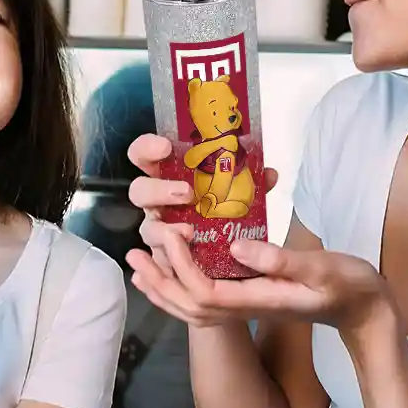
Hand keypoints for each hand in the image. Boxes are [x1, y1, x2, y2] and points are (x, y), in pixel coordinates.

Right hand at [127, 134, 277, 276]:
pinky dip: (170, 259)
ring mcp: (159, 231)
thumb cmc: (226, 213)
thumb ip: (251, 184)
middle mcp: (157, 203)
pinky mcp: (166, 259)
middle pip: (139, 192)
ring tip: (190, 232)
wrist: (235, 258)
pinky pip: (159, 261)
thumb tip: (268, 175)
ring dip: (164, 230)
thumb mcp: (242, 195)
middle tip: (186, 193)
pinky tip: (185, 258)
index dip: (147, 149)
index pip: (143, 156)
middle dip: (158, 190)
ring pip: (147, 229)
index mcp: (167, 178)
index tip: (166, 147)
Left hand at [127, 226, 393, 340]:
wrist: (363, 310)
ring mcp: (247, 308)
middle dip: (159, 280)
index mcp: (259, 300)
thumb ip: (280, 260)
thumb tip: (235, 247)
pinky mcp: (249, 301)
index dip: (181, 266)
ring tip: (138, 264)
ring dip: (162, 287)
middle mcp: (246, 309)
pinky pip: (204, 302)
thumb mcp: (321, 267)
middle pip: (188, 306)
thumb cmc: (349, 285)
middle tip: (134, 254)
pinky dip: (180, 288)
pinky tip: (171, 270)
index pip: (205, 292)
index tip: (172, 234)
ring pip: (192, 308)